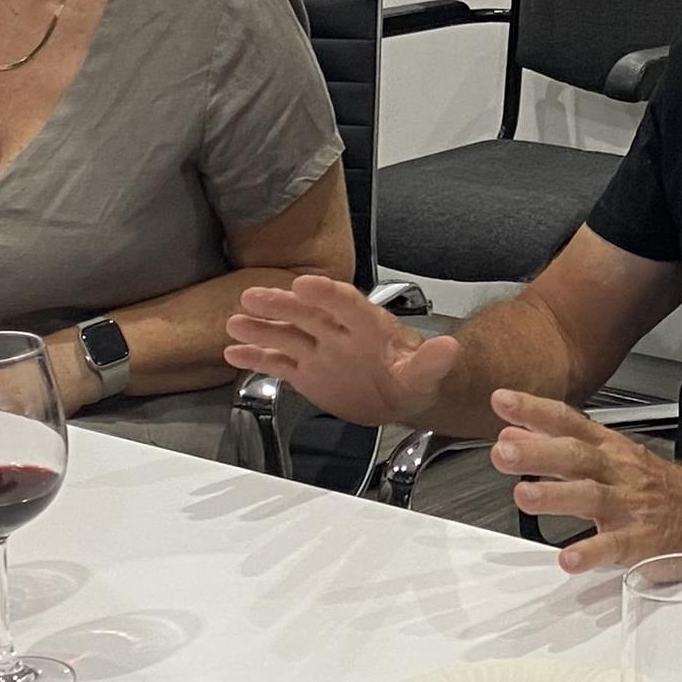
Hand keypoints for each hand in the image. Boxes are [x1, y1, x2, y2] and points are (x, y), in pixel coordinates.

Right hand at [223, 274, 459, 427]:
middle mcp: (337, 332)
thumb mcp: (427, 373)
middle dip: (280, 305)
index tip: (304, 283)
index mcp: (367, 324)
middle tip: (253, 296)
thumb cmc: (413, 377)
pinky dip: (256, 359)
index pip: (346, 303)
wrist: (400, 397)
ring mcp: (319, 350)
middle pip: (306, 313)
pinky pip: (278, 363)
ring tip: (234, 323)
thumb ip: (432, 361)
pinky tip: (233, 353)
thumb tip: (448, 349)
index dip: (325, 293)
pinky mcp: (306, 372)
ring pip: (286, 335)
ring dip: (261, 328)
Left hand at [487, 389, 681, 575]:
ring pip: (592, 496)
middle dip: (538, 452)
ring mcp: (631, 507)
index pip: (568, 421)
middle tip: (503, 450)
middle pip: (577, 456)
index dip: (535, 410)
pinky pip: (617, 547)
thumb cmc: (657, 488)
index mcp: (608, 449)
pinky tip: (569, 559)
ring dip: (557, 495)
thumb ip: (559, 447)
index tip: (501, 400)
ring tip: (524, 496)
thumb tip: (511, 434)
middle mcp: (618, 472)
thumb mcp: (610, 457)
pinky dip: (592, 553)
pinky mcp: (644, 543)